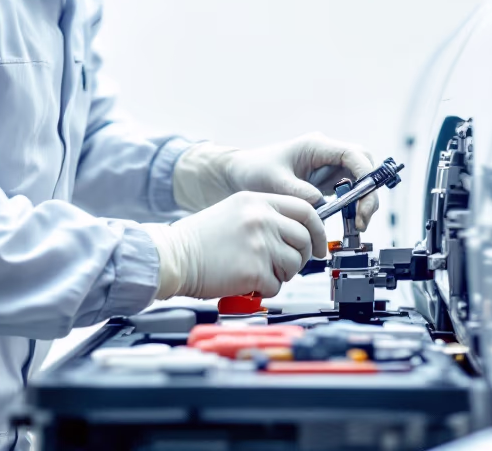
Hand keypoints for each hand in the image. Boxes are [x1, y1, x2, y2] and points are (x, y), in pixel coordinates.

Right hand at [142, 191, 326, 299]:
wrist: (172, 256)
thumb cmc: (198, 240)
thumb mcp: (235, 212)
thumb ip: (265, 217)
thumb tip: (296, 234)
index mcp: (257, 201)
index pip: (306, 209)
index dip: (317, 230)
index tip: (319, 245)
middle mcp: (261, 218)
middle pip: (304, 239)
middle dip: (300, 258)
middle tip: (285, 265)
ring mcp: (259, 243)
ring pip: (294, 264)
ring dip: (280, 275)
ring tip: (257, 273)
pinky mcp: (254, 269)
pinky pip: (276, 285)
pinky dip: (263, 290)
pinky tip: (246, 284)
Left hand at [172, 133, 379, 230]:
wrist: (240, 175)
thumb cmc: (253, 170)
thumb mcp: (275, 182)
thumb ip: (298, 192)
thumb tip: (320, 204)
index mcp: (316, 146)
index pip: (353, 154)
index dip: (365, 175)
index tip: (363, 199)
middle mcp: (326, 154)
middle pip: (363, 167)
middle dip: (369, 192)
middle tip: (362, 217)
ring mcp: (328, 168)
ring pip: (360, 180)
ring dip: (363, 202)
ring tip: (357, 225)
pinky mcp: (326, 183)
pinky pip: (348, 193)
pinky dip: (352, 207)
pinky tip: (348, 223)